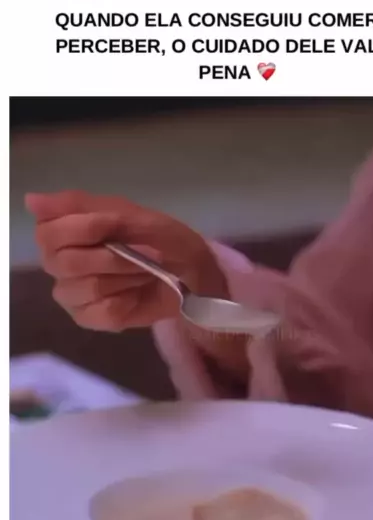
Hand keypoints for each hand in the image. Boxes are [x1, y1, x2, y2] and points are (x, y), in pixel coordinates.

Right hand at [26, 191, 227, 330]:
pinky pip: (102, 311)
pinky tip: (138, 292)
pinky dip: (129, 299)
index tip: (117, 223)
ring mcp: (72, 293)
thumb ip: (80, 206)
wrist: (194, 274)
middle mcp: (58, 263)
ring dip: (126, 276)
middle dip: (110, 256)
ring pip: (86, 287)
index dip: (85, 228)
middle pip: (62, 262)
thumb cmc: (162, 239)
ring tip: (144, 272)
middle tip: (139, 253)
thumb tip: (31, 200)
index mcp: (63, 231)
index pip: (49, 232)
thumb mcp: (130, 213)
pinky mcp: (89, 318)